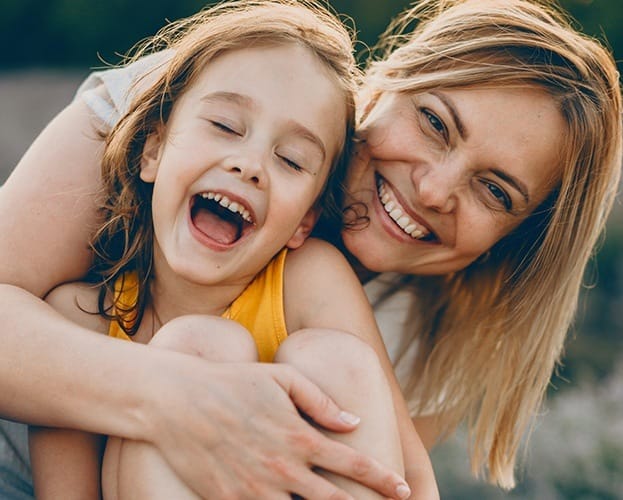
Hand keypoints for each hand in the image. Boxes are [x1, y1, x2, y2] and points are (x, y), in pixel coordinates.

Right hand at [141, 352, 410, 498]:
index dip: (382, 479)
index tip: (402, 489)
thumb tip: (353, 421)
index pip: (353, 464)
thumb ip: (319, 400)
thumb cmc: (231, 382)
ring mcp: (257, 489)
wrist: (175, 400)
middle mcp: (283, 467)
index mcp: (299, 435)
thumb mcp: (280, 377)